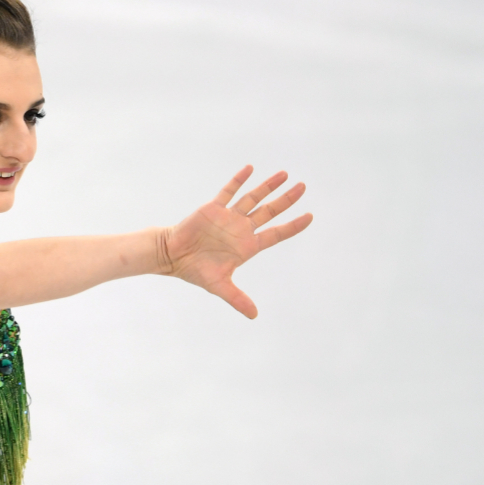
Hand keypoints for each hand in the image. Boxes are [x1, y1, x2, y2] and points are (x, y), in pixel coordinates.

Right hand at [159, 166, 312, 318]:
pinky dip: (239, 180)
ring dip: (268, 186)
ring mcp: (228, 217)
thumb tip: (254, 316)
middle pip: (269, 211)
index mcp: (247, 246)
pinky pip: (229, 191)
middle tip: (303, 187)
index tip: (310, 216)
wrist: (172, 256)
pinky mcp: (213, 208)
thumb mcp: (219, 286)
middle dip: (286, 199)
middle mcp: (241, 228)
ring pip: (253, 198)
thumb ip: (238, 298)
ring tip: (284, 174)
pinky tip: (250, 168)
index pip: (276, 234)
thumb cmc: (196, 271)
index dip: (293, 226)